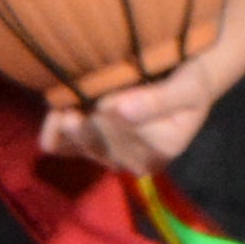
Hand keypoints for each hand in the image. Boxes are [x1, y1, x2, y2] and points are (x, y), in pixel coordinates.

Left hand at [44, 50, 238, 178]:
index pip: (119, 129)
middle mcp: (133, 162)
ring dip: (71, 115)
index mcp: (159, 151)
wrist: (188, 83)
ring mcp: (108, 158)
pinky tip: (58, 109)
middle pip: (95, 135)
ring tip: (78, 89)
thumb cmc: (191, 82)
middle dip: (90, 107)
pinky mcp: (87, 150)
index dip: (110, 102)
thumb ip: (161, 100)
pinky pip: (58, 146)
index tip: (113, 82)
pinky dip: (53, 129)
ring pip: (76, 140)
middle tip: (93, 81)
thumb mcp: (190, 88)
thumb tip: (123, 111)